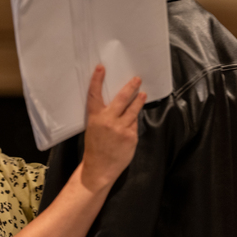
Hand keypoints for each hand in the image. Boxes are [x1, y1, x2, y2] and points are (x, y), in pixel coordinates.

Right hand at [81, 65, 145, 189]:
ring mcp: (121, 129)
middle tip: (137, 79)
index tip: (101, 67)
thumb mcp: (93, 129)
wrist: (99, 169)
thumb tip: (119, 105)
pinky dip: (134, 122)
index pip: (94, 95)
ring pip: (133, 110)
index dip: (97, 80)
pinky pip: (134, 125)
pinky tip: (132, 122)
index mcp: (95, 118)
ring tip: (143, 94)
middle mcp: (108, 121)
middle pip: (122, 98)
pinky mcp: (131, 137)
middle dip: (130, 87)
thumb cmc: (95, 148)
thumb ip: (103, 116)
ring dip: (139, 101)